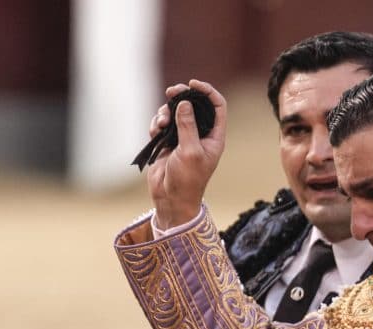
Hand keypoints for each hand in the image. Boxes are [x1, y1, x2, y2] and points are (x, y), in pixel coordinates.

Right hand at [145, 79, 226, 227]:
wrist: (171, 199)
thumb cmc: (187, 179)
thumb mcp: (190, 151)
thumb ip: (187, 125)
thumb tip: (185, 102)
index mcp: (214, 137)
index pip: (217, 106)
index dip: (208, 92)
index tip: (193, 84)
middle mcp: (201, 135)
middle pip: (194, 105)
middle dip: (182, 96)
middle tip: (170, 92)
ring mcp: (184, 138)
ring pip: (175, 113)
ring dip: (166, 112)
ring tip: (161, 123)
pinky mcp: (168, 143)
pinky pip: (162, 124)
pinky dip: (157, 123)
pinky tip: (155, 131)